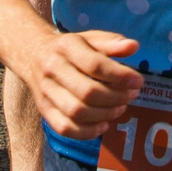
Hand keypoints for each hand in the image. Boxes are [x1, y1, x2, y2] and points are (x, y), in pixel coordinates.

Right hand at [26, 29, 146, 139]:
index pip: (95, 65)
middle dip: (115, 97)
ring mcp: (46, 92)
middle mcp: (52, 69)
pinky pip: (64, 128)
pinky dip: (87, 132)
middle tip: (131, 95)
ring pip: (76, 112)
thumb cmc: (71, 48)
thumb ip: (112, 42)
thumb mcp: (90, 38)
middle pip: (87, 92)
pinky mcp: (43, 110)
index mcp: (66, 47)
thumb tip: (134, 47)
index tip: (138, 81)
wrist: (33, 54)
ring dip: (105, 114)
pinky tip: (103, 125)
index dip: (120, 76)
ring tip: (120, 108)